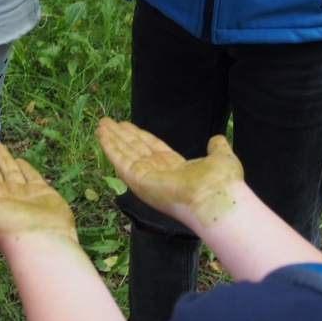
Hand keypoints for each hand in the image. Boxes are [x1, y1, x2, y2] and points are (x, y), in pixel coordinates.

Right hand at [94, 118, 243, 227]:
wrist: (215, 198)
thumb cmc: (221, 182)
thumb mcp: (221, 158)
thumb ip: (217, 148)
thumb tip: (217, 139)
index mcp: (175, 167)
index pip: (151, 147)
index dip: (137, 135)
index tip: (126, 124)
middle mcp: (157, 172)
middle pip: (134, 148)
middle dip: (120, 135)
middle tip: (106, 122)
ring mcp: (145, 177)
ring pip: (124, 152)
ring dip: (111, 138)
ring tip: (100, 125)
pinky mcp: (137, 180)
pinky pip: (120, 159)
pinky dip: (109, 146)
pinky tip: (101, 135)